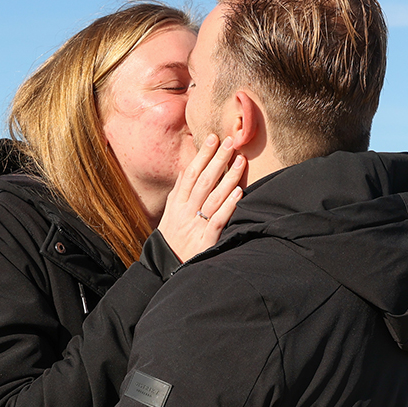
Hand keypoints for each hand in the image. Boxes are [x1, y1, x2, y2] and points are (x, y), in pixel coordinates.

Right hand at [157, 134, 244, 261]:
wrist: (166, 268)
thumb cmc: (172, 238)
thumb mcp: (170, 214)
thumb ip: (178, 192)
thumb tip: (185, 170)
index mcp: (177, 204)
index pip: (190, 174)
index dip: (202, 155)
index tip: (212, 138)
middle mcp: (185, 212)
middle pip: (203, 181)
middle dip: (217, 160)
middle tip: (230, 142)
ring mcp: (195, 226)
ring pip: (213, 197)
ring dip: (228, 178)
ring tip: (241, 161)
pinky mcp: (205, 240)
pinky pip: (218, 220)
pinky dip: (229, 206)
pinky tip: (239, 192)